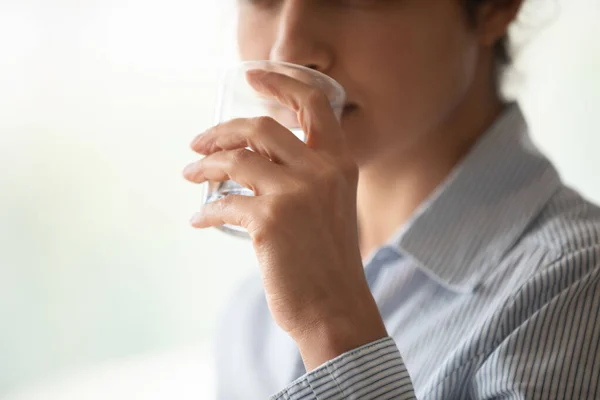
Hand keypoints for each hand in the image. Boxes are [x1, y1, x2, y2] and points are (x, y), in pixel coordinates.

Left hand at [183, 70, 386, 370]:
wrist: (334, 308)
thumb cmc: (328, 261)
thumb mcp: (331, 206)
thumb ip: (306, 177)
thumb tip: (255, 160)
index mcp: (340, 163)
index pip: (315, 104)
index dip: (282, 83)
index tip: (254, 76)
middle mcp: (321, 171)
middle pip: (260, 126)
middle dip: (222, 130)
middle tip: (199, 142)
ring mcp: (295, 193)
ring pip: (236, 159)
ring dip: (205, 165)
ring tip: (190, 175)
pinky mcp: (269, 221)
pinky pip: (223, 204)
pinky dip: (206, 212)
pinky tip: (200, 220)